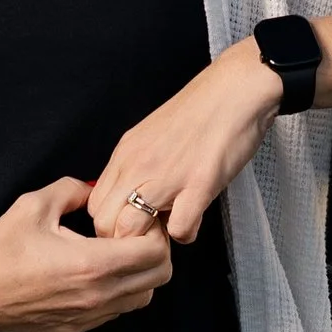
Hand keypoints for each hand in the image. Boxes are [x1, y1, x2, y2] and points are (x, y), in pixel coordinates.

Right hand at [0, 178, 173, 331]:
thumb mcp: (34, 205)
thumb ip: (73, 189)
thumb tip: (96, 187)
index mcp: (91, 264)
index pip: (155, 252)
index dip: (155, 231)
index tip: (140, 219)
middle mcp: (96, 296)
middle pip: (159, 278)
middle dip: (157, 252)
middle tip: (136, 235)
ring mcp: (88, 317)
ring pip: (143, 298)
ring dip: (141, 275)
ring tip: (118, 254)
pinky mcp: (77, 330)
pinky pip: (117, 312)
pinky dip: (120, 292)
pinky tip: (98, 274)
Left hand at [89, 41, 282, 242]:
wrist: (235, 90)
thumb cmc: (201, 111)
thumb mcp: (152, 135)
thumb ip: (138, 164)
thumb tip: (132, 194)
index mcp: (126, 154)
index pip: (95, 205)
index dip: (112, 222)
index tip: (134, 222)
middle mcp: (138, 166)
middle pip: (104, 224)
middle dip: (124, 239)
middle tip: (150, 232)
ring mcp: (166, 177)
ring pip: (129, 231)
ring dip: (150, 241)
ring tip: (170, 226)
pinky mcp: (198, 185)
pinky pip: (178, 230)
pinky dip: (187, 232)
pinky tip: (195, 216)